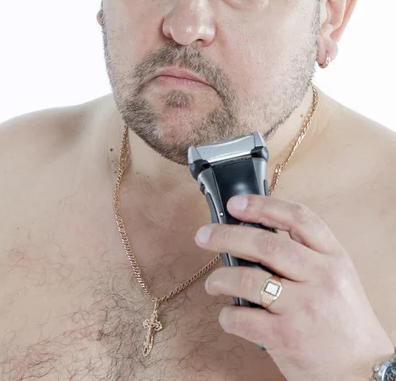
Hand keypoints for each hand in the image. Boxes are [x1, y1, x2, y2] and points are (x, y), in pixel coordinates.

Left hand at [194, 194, 393, 380]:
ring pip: (247, 279)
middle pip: (265, 243)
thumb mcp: (337, 277)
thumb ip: (306, 254)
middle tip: (203, 235)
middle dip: (226, 235)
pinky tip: (228, 316)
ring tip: (213, 283)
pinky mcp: (286, 337)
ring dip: (221, 278)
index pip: (298, 217)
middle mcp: (320, 277)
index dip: (262, 205)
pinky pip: (243, 318)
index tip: (236, 203)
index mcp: (333, 258)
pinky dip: (228, 316)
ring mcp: (303, 307)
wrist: (364, 373)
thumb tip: (256, 233)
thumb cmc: (345, 323)